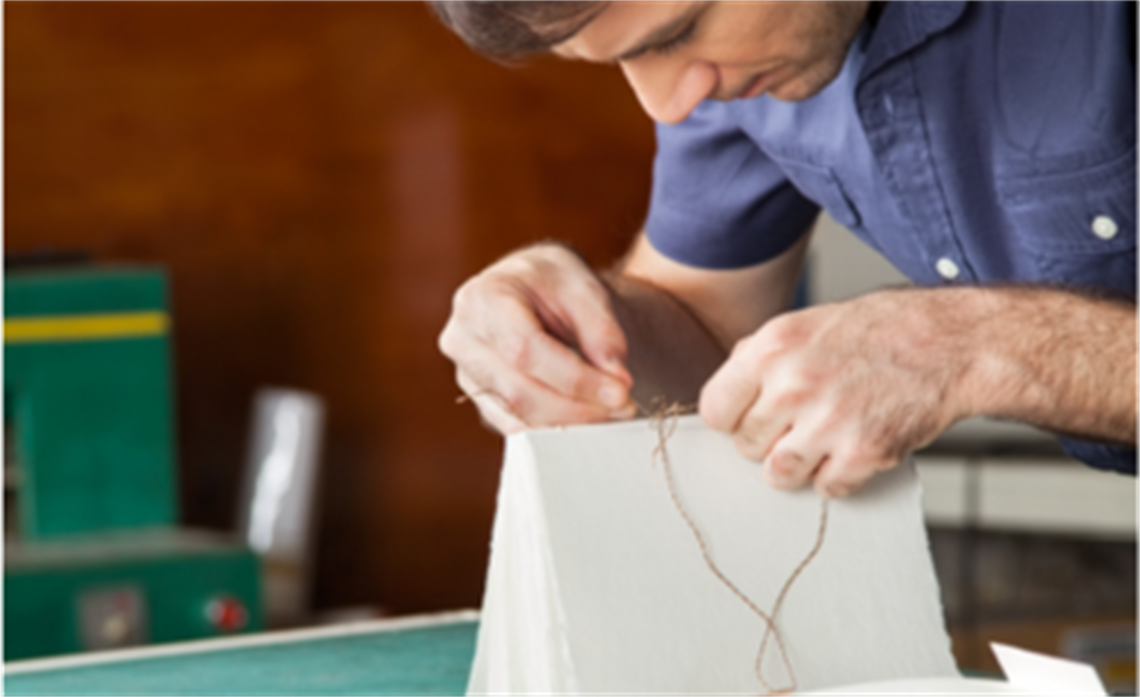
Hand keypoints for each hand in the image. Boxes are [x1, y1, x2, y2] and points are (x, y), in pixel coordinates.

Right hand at [439, 244, 637, 433]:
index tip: (620, 391)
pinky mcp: (478, 396)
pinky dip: (554, 427)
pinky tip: (586, 417)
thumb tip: (617, 379)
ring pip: (517, 414)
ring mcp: (465, 371)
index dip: (576, 378)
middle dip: (578, 406)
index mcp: (482, 297)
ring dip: (570, 422)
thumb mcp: (583, 287)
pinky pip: (514, 425)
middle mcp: (463, 337)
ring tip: (610, 412)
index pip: (526, 350)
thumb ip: (602, 330)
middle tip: (623, 405)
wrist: (530, 286)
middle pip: (520, 390)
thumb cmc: (552, 280)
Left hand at [699, 290, 971, 497]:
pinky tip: (853, 446)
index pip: (715, 410)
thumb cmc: (879, 330)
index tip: (749, 417)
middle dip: (769, 439)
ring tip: (822, 439)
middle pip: (746, 446)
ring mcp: (828, 421)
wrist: (950, 342)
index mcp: (772, 347)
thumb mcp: (805, 324)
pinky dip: (838, 475)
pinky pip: (826, 488)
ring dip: (797, 464)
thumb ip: (760, 358)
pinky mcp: (863, 452)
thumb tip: (726, 396)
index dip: (732, 418)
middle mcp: (793, 384)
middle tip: (800, 422)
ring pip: (779, 473)